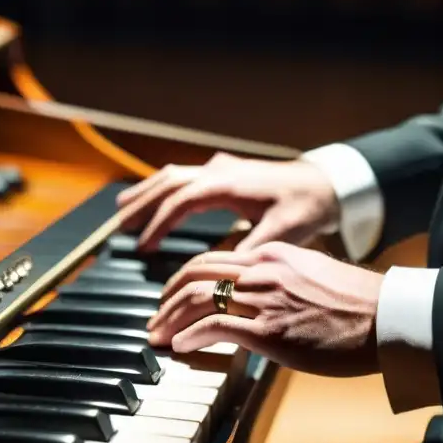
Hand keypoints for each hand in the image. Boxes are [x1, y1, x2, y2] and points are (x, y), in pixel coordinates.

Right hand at [115, 152, 339, 251]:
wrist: (325, 183)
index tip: (144, 248)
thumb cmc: (305, 206)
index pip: (181, 201)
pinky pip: (185, 178)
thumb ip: (249, 250)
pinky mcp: (226, 173)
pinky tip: (156, 200)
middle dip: (141, 203)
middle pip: (168, 182)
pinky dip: (165, 189)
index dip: (158, 224)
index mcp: (228, 184)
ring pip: (174, 176)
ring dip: (148, 192)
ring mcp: (221, 169)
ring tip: (123, 210)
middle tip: (118, 225)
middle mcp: (219, 171)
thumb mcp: (281, 232)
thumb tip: (221, 274)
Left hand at [147, 241, 382, 376]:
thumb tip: (261, 302)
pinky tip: (180, 346)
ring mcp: (265, 299)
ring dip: (170, 317)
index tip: (174, 298)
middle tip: (155, 316)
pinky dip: (190, 335)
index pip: (214, 260)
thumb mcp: (313, 276)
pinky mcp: (271, 330)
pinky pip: (216, 326)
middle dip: (167, 296)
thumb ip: (282, 282)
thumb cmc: (358, 305)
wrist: (387, 317)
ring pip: (199, 296)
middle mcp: (264, 270)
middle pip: (197, 272)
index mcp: (274, 254)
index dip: (186, 279)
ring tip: (157, 334)